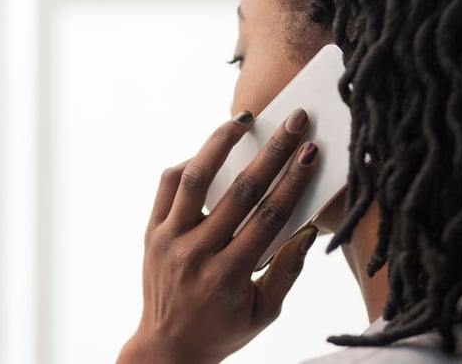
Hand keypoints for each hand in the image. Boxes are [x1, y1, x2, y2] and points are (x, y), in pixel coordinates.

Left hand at [118, 109, 320, 363]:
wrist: (166, 348)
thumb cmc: (221, 330)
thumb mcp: (263, 314)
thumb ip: (286, 272)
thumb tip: (307, 229)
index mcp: (229, 275)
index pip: (268, 217)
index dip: (293, 180)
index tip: (310, 151)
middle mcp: (197, 252)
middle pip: (240, 191)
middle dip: (272, 152)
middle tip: (293, 122)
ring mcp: (170, 239)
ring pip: (195, 179)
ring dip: (220, 144)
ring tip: (242, 120)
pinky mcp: (151, 232)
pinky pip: (167, 186)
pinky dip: (188, 165)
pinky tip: (208, 153)